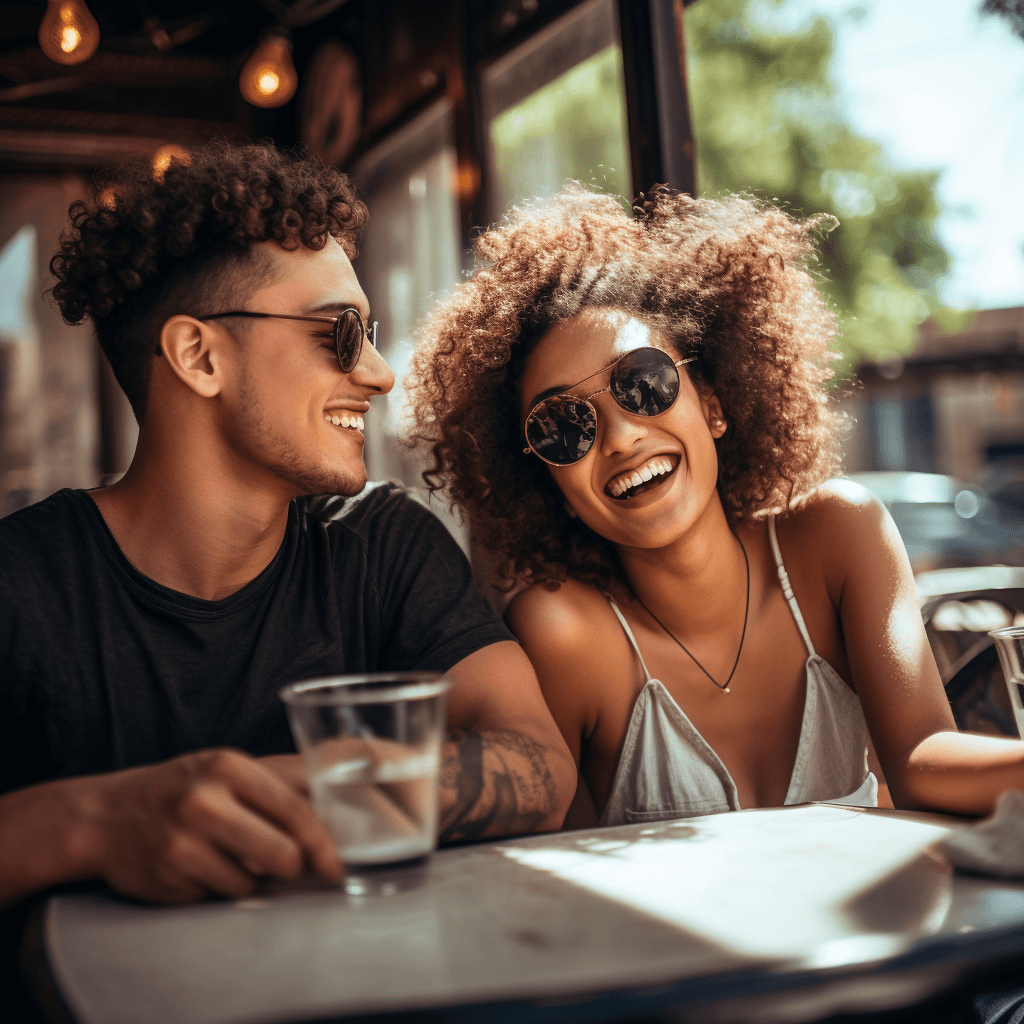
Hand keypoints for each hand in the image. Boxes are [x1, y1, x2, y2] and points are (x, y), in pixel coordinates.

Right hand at [79, 748, 341, 902]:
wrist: (106, 816)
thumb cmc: (184, 789)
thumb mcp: (229, 769)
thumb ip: (280, 785)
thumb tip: (341, 809)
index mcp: (229, 766)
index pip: (295, 810)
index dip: (324, 844)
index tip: (336, 866)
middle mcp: (204, 801)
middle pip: (283, 854)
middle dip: (294, 868)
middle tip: (289, 866)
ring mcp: (182, 842)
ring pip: (251, 883)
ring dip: (251, 879)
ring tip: (229, 855)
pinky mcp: (167, 879)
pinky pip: (218, 897)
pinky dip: (219, 888)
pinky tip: (200, 867)